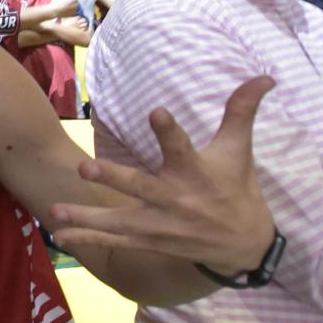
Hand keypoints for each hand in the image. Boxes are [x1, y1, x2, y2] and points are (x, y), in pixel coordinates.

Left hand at [49, 78, 278, 273]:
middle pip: (140, 187)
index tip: (156, 111)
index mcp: (196, 172)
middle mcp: (176, 199)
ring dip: (89, 217)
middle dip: (112, 178)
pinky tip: (61, 236)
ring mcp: (161, 224)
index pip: (181, 147)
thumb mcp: (239, 150)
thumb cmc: (238, 189)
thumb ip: (241, 111)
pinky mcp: (151, 242)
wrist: (245, 246)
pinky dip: (89, 240)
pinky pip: (116, 242)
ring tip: (56, 210)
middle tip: (84, 166)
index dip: (168, 130)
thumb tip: (266, 75)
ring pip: (121, 221)